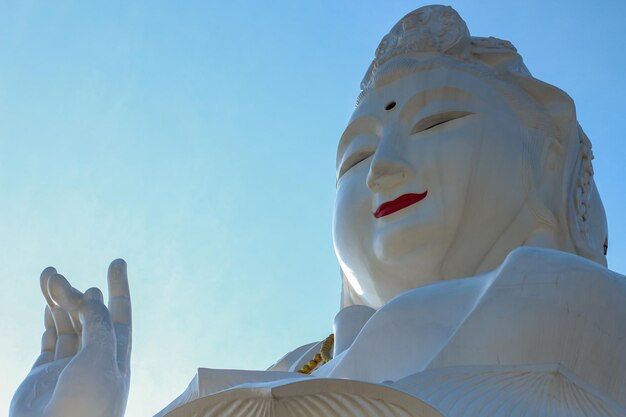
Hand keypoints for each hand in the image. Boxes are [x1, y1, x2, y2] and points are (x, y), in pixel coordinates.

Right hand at [10, 259, 131, 416]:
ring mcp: (69, 368)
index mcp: (117, 358)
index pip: (121, 315)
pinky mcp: (44, 375)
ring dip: (58, 300)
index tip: (117, 262)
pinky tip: (47, 303)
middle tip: (57, 276)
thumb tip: (93, 296)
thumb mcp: (101, 358)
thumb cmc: (87, 405)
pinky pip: (50, 340)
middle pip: (88, 317)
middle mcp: (95, 360)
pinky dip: (49, 320)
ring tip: (48, 275)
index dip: (120, 288)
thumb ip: (98, 326)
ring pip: (66, 325)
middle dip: (75, 294)